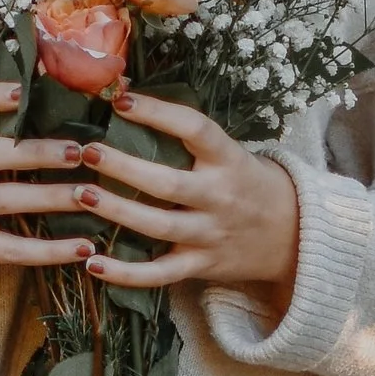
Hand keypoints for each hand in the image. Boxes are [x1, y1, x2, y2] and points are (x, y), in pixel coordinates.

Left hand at [74, 93, 300, 310]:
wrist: (293, 234)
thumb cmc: (248, 183)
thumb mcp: (231, 153)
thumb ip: (190, 138)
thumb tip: (128, 101)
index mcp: (228, 160)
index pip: (195, 129)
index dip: (158, 113)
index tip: (121, 101)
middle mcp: (220, 197)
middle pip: (168, 183)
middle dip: (124, 167)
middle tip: (88, 151)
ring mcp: (210, 234)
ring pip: (158, 226)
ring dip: (117, 212)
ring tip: (81, 195)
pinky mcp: (201, 265)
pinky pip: (159, 274)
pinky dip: (125, 274)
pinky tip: (92, 263)